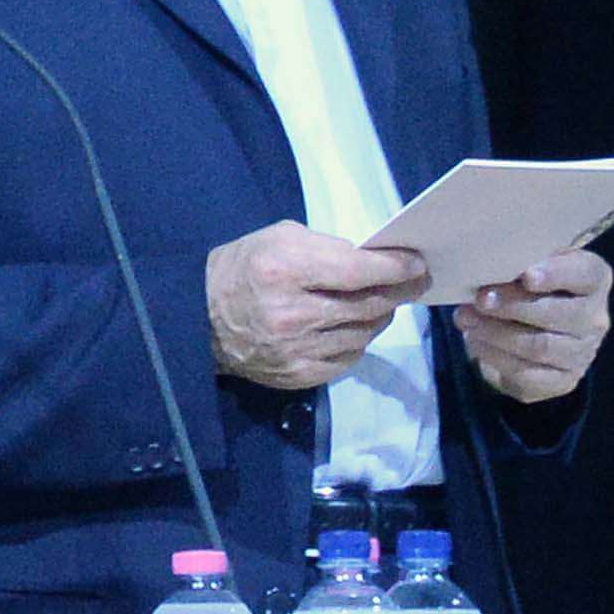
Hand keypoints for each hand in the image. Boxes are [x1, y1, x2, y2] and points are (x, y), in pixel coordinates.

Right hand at [205, 220, 425, 389]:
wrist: (197, 318)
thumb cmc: (242, 267)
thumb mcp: (279, 238)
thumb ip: (328, 248)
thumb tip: (375, 262)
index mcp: (285, 270)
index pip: (358, 271)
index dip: (395, 267)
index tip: (416, 264)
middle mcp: (292, 313)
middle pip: (368, 305)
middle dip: (396, 291)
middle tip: (411, 282)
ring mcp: (296, 350)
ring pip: (364, 334)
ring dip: (377, 317)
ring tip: (374, 303)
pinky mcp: (299, 375)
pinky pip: (348, 358)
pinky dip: (356, 341)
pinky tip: (348, 327)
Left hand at [455, 249, 613, 403]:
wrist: (529, 329)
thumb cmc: (527, 285)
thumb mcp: (529, 263)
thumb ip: (520, 259)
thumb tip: (489, 263)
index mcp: (593, 280)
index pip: (585, 273)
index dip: (557, 275)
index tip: (526, 276)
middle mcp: (594, 318)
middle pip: (558, 314)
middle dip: (513, 306)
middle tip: (480, 299)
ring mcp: (582, 353)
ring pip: (539, 346)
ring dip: (496, 332)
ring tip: (466, 318)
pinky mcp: (563, 381)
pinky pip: (528, 374)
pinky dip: (495, 357)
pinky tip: (474, 341)